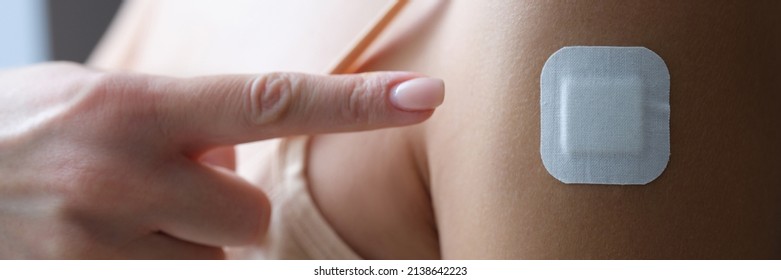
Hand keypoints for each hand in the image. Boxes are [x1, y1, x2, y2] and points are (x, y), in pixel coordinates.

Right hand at [0, 62, 443, 258]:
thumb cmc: (21, 128)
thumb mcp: (98, 95)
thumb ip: (182, 118)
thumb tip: (244, 153)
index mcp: (138, 107)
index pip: (274, 101)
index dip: (358, 102)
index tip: (425, 95)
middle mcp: (125, 173)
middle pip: (251, 211)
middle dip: (227, 205)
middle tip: (167, 186)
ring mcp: (103, 240)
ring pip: (213, 257)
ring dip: (188, 239)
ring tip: (123, 212)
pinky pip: (172, 278)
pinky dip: (158, 262)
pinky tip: (109, 239)